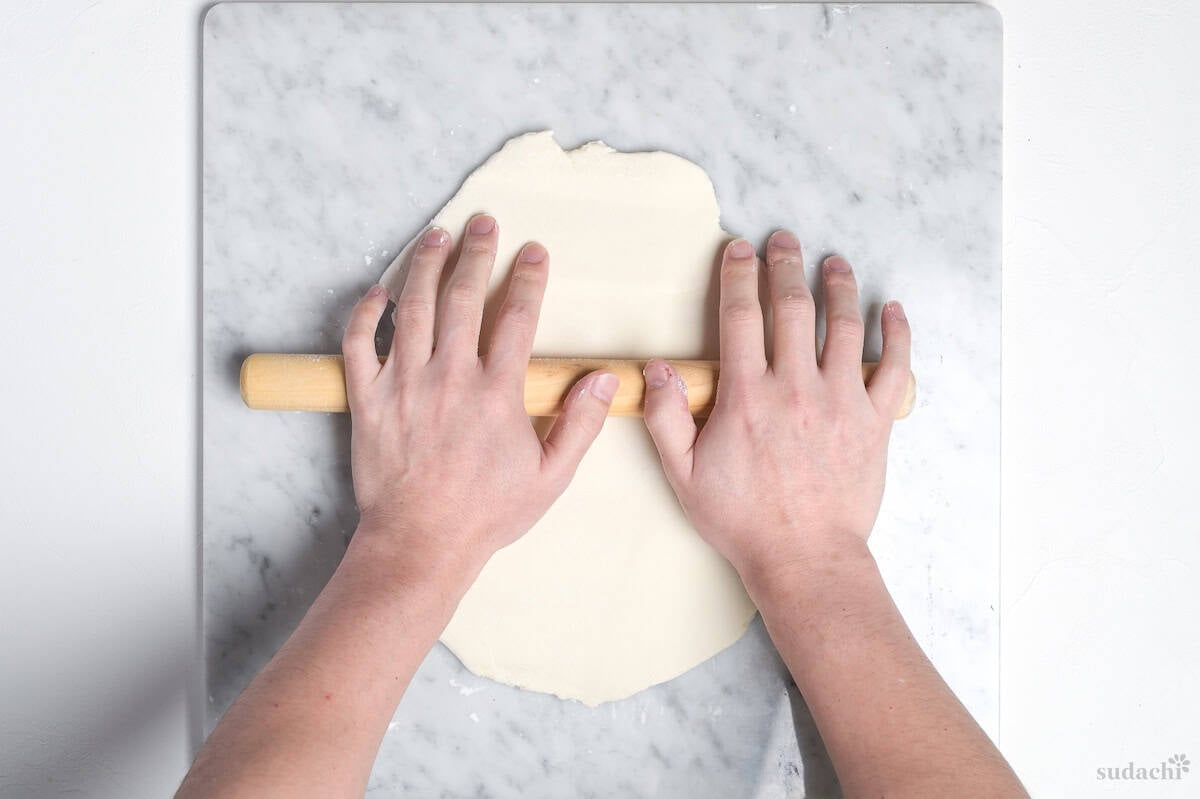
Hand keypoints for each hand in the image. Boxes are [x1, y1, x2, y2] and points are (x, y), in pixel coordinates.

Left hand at [341, 214, 617, 579]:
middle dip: (477, 253)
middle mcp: (450, 377)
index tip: (534, 252)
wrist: (420, 542)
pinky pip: (360, 343)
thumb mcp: (551, 476)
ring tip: (437, 236)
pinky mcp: (368, 399)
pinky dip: (368, 312)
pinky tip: (381, 292)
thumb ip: (579, 424)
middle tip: (483, 223)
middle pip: (465, 297)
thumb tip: (603, 380)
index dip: (529, 278)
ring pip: (414, 308)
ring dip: (427, 266)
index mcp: (497, 392)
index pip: (518, 318)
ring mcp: (404, 384)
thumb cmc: (486, 513)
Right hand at [642, 231, 910, 589]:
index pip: (740, 317)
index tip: (738, 250)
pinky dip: (896, 334)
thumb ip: (667, 418)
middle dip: (785, 265)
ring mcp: (841, 401)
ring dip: (838, 286)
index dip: (737, 276)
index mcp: (747, 396)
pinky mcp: (875, 421)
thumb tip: (656, 368)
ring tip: (833, 262)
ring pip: (843, 326)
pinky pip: (894, 367)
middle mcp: (796, 387)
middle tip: (783, 239)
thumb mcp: (684, 475)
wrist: (805, 557)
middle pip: (792, 307)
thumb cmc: (743, 520)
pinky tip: (893, 310)